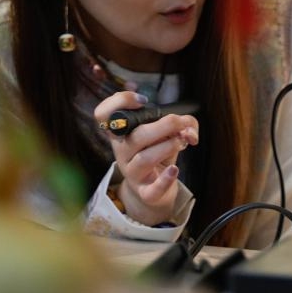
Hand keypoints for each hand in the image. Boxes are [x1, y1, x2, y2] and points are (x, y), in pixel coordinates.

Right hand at [94, 91, 197, 226]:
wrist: (155, 189)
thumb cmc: (157, 152)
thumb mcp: (165, 133)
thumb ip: (180, 123)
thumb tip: (188, 128)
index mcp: (121, 133)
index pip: (103, 114)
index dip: (119, 102)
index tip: (144, 100)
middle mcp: (122, 152)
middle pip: (136, 136)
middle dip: (165, 125)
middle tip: (181, 124)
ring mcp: (132, 173)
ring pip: (145, 158)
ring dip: (169, 146)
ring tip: (182, 141)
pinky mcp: (146, 192)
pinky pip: (153, 189)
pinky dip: (166, 179)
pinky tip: (175, 170)